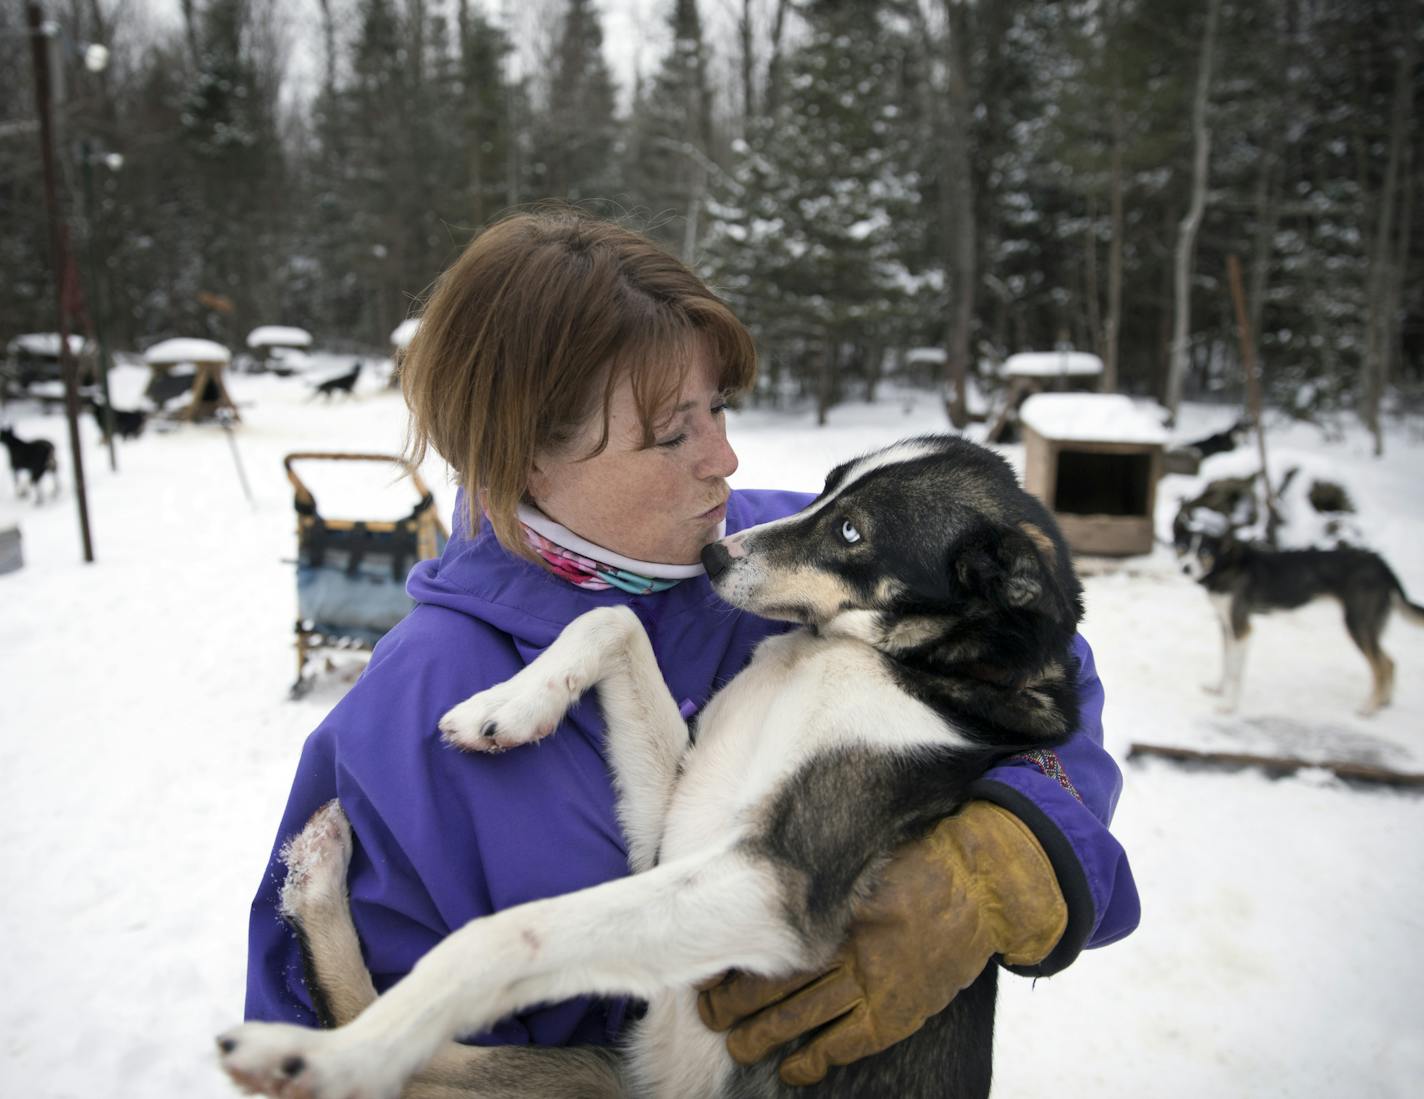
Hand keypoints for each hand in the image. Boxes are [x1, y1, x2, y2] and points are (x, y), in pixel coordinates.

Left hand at [697, 801, 1067, 1085]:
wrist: (984, 883)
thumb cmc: (919, 858)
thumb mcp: (862, 854)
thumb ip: (820, 875)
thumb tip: (766, 880)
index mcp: (835, 908)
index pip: (768, 945)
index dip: (733, 965)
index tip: (707, 972)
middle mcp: (848, 949)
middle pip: (773, 988)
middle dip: (734, 1007)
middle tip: (709, 1014)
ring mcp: (876, 984)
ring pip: (802, 1021)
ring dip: (763, 1037)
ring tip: (736, 1045)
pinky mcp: (900, 1011)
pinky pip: (848, 1045)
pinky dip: (816, 1061)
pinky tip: (793, 1070)